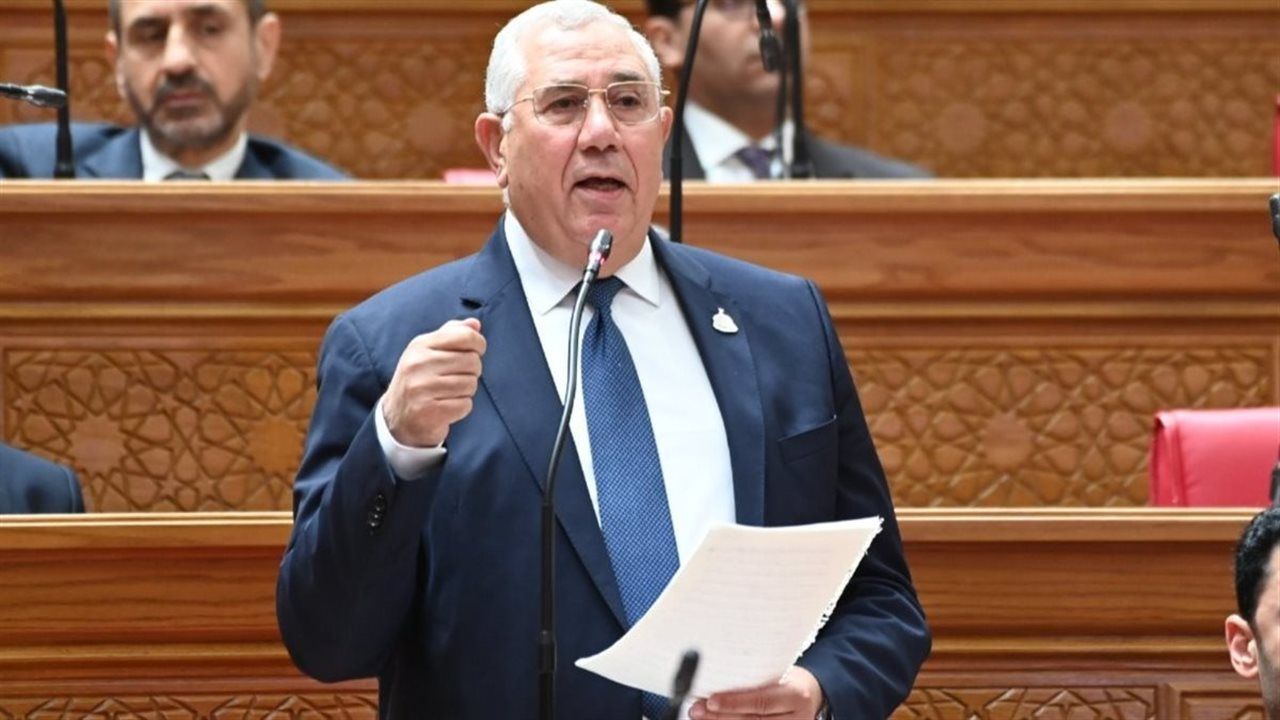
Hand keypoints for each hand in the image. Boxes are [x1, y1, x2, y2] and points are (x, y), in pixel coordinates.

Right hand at [382, 318, 485, 447]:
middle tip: (457, 377)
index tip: (475, 352)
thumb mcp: (429, 351)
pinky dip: (461, 407)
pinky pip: (465, 405)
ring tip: (449, 393)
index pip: (465, 336)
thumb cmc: (420, 379)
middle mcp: (418, 364)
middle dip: (471, 371)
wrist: (397, 418)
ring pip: (470, 384)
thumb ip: (452, 334)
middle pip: (472, 361)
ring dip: (466, 391)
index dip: (478, 344)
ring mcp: (422, 388)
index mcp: (420, 345)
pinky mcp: (429, 411)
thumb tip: (475, 324)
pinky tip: (446, 406)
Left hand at [688, 666, 824, 719]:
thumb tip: (717, 679)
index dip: (734, 703)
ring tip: (700, 718)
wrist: (809, 694)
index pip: (761, 701)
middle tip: (697, 710)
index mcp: (796, 696)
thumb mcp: (777, 674)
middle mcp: (797, 718)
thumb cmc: (786, 679)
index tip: (711, 700)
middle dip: (720, 716)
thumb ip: (755, 681)